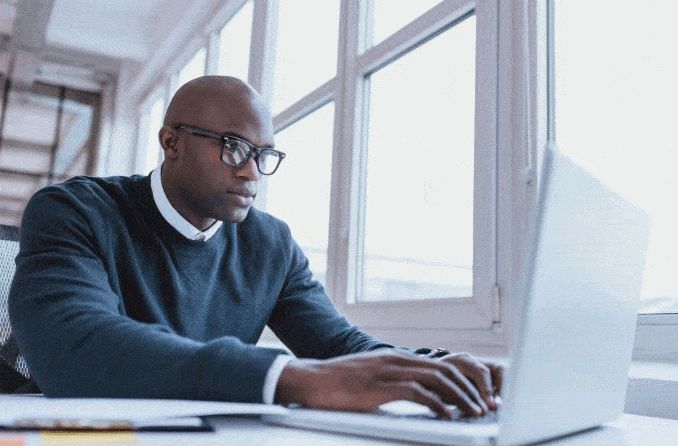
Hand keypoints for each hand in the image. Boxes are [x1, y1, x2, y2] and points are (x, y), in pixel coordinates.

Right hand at [274, 351, 492, 417]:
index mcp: (398, 358)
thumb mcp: (373, 377)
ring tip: (472, 413)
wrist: (312, 380)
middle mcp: (398, 360)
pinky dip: (437, 405)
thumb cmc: (340, 382)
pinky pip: (418, 393)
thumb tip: (418, 396)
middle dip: (469, 390)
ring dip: (460, 398)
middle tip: (483, 407)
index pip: (441, 365)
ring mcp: (390, 371)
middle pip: (445, 371)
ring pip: (437, 380)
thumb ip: (394, 381)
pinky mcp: (381, 386)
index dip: (463, 381)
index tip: (476, 397)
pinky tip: (446, 416)